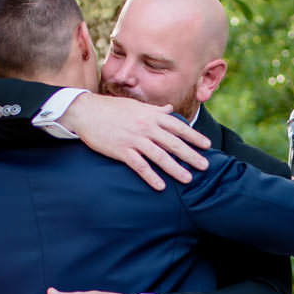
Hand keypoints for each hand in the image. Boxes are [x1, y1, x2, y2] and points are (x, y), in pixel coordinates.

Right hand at [61, 93, 209, 190]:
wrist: (86, 111)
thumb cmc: (112, 109)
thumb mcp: (136, 106)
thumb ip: (155, 110)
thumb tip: (170, 109)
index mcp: (151, 115)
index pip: (178, 126)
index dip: (194, 136)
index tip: (207, 145)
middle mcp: (146, 126)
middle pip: (173, 142)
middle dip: (191, 155)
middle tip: (205, 166)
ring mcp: (134, 139)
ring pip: (159, 155)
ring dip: (175, 168)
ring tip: (188, 179)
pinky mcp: (122, 150)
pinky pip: (139, 166)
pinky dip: (151, 176)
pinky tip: (160, 186)